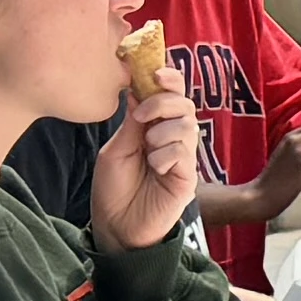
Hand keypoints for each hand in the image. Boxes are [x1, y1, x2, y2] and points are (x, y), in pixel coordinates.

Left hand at [87, 87, 202, 251]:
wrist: (115, 227)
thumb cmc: (113, 189)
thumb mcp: (116, 149)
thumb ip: (131, 123)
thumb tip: (136, 88)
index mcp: (154, 128)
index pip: (171, 96)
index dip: (169, 79)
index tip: (155, 72)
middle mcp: (172, 140)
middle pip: (184, 104)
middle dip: (163, 102)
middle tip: (141, 117)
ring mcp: (183, 158)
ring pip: (187, 125)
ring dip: (162, 132)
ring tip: (146, 151)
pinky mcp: (188, 177)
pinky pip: (185, 152)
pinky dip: (166, 155)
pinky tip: (155, 169)